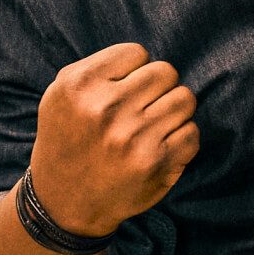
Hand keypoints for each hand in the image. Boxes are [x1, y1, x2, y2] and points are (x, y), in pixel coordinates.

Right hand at [28, 43, 200, 236]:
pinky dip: (181, 139)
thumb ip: (100, 67)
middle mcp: (106, 108)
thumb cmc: (68, 138)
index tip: (121, 90)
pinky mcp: (155, 162)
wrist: (63, 201)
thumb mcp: (61, 94)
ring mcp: (132, 137)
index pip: (137, 53)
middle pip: (166, 72)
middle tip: (142, 107)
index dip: (133, 71)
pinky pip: (192, 132)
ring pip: (185, 99)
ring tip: (153, 124)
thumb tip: (146, 58)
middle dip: (158, 88)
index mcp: (80, 85)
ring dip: (173, 110)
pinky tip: (159, 146)